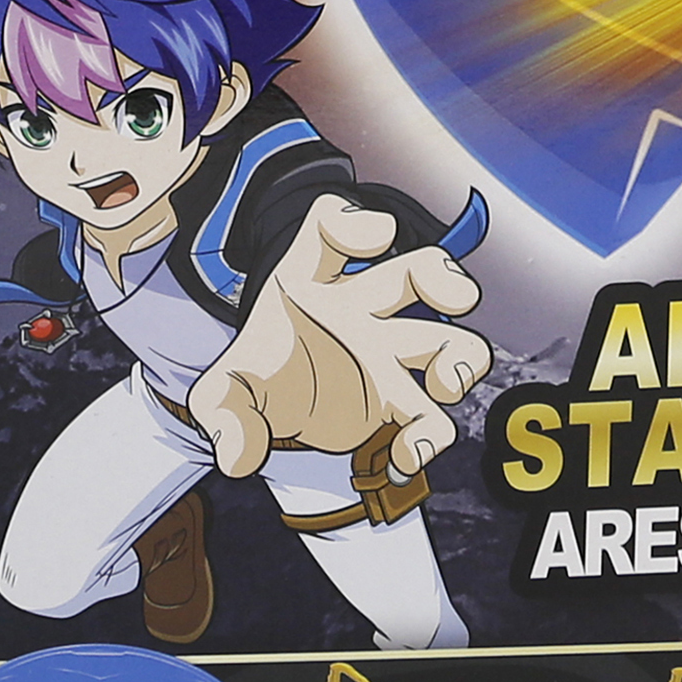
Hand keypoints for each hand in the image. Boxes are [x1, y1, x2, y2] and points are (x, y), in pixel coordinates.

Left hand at [190, 203, 494, 477]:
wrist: (275, 419)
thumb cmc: (256, 382)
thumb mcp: (220, 396)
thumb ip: (223, 415)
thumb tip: (238, 454)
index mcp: (308, 284)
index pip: (330, 229)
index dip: (355, 223)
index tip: (377, 237)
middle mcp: (358, 310)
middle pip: (416, 270)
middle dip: (445, 277)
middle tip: (459, 299)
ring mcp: (385, 353)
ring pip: (448, 340)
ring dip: (460, 359)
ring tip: (444, 386)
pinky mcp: (397, 400)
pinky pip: (430, 416)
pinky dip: (427, 439)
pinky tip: (404, 457)